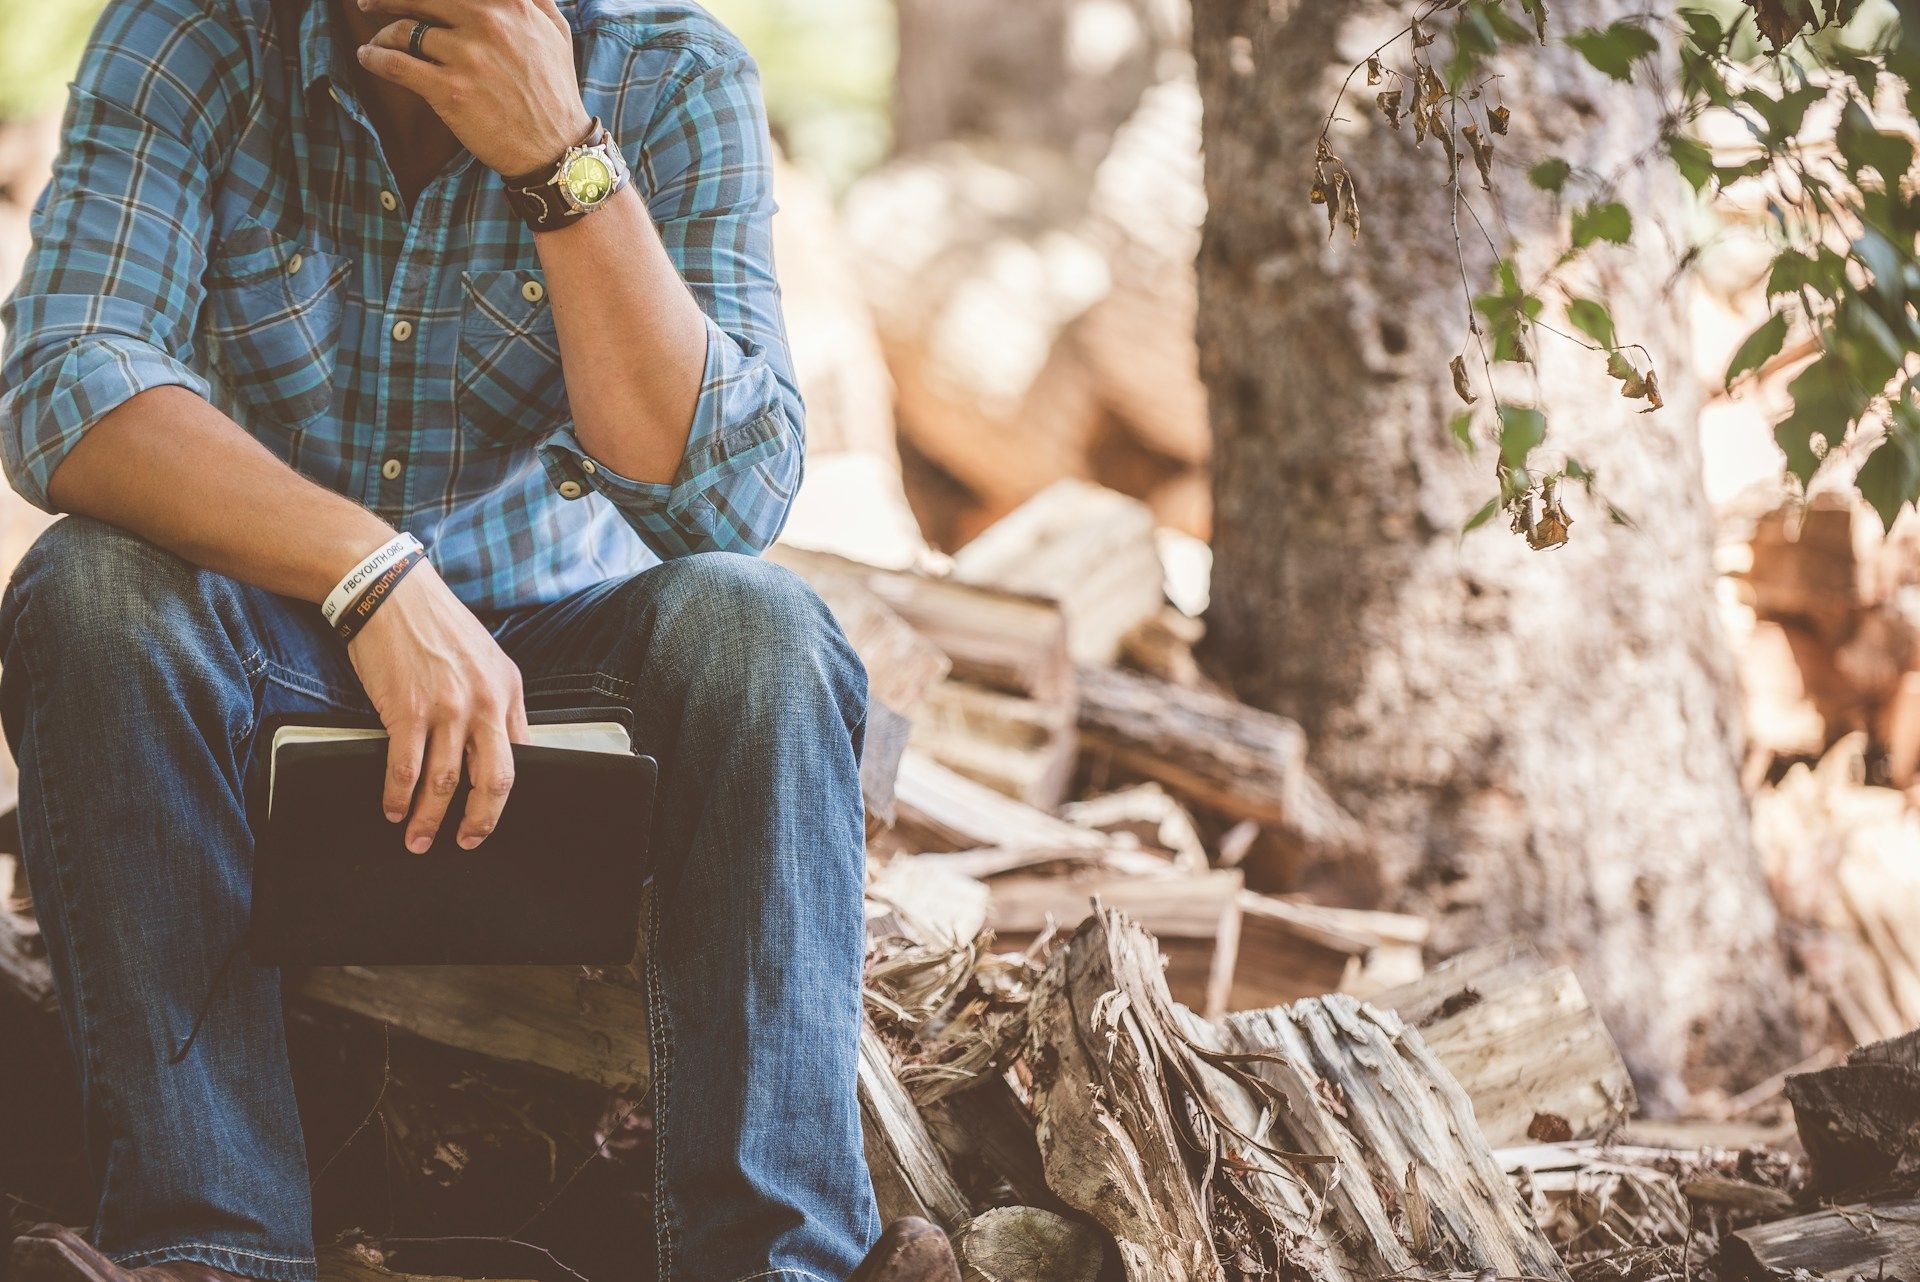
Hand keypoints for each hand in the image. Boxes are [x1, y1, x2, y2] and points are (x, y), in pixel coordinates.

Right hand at [346, 562, 529, 851]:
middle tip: (467, 843)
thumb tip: (500, 745)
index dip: (506, 794)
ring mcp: (446, 709)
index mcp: (509, 691)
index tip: (492, 815)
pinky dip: (397, 796)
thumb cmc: (436, 624)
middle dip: (479, 821)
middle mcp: (484, 703)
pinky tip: (392, 809)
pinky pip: (406, 769)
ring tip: (418, 839)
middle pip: (493, 780)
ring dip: (429, 819)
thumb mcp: (486, 657)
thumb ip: (496, 700)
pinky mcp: (406, 711)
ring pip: (445, 783)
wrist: (390, 591)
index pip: (521, 756)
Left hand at [356, 0, 593, 175]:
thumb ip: (533, 0)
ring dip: (382, 35)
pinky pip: (397, 65)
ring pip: (403, 31)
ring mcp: (467, 57)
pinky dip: (375, 58)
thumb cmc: (554, 90)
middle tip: (370, 4)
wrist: (555, 148)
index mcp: (511, 5)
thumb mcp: (555, 32)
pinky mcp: (450, 91)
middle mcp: (488, 23)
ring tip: (377, 42)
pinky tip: (368, 58)